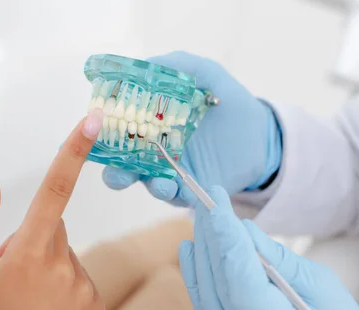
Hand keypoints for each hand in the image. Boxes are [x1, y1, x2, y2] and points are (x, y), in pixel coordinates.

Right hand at [0, 109, 105, 309]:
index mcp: (28, 254)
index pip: (54, 190)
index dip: (73, 150)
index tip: (93, 120)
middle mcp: (63, 264)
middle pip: (52, 226)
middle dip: (31, 240)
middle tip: (9, 276)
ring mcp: (83, 284)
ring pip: (64, 252)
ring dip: (46, 264)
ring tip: (26, 300)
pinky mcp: (94, 301)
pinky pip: (77, 275)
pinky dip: (62, 284)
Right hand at [102, 51, 281, 206]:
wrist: (260, 132)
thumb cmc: (227, 101)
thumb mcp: (204, 74)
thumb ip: (176, 65)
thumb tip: (145, 64)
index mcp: (149, 124)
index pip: (118, 133)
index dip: (104, 135)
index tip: (98, 135)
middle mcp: (154, 151)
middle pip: (124, 166)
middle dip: (116, 173)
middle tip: (117, 173)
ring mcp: (172, 172)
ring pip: (150, 184)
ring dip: (150, 186)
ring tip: (161, 184)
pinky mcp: (191, 189)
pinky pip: (179, 196)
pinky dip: (177, 195)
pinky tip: (181, 189)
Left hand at [179, 186, 358, 309]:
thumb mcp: (324, 288)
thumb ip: (280, 261)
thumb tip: (244, 230)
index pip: (245, 286)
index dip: (229, 243)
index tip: (219, 206)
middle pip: (220, 286)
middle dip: (212, 238)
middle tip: (207, 200)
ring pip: (206, 295)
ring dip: (202, 252)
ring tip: (202, 217)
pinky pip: (202, 307)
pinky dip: (195, 275)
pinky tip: (191, 247)